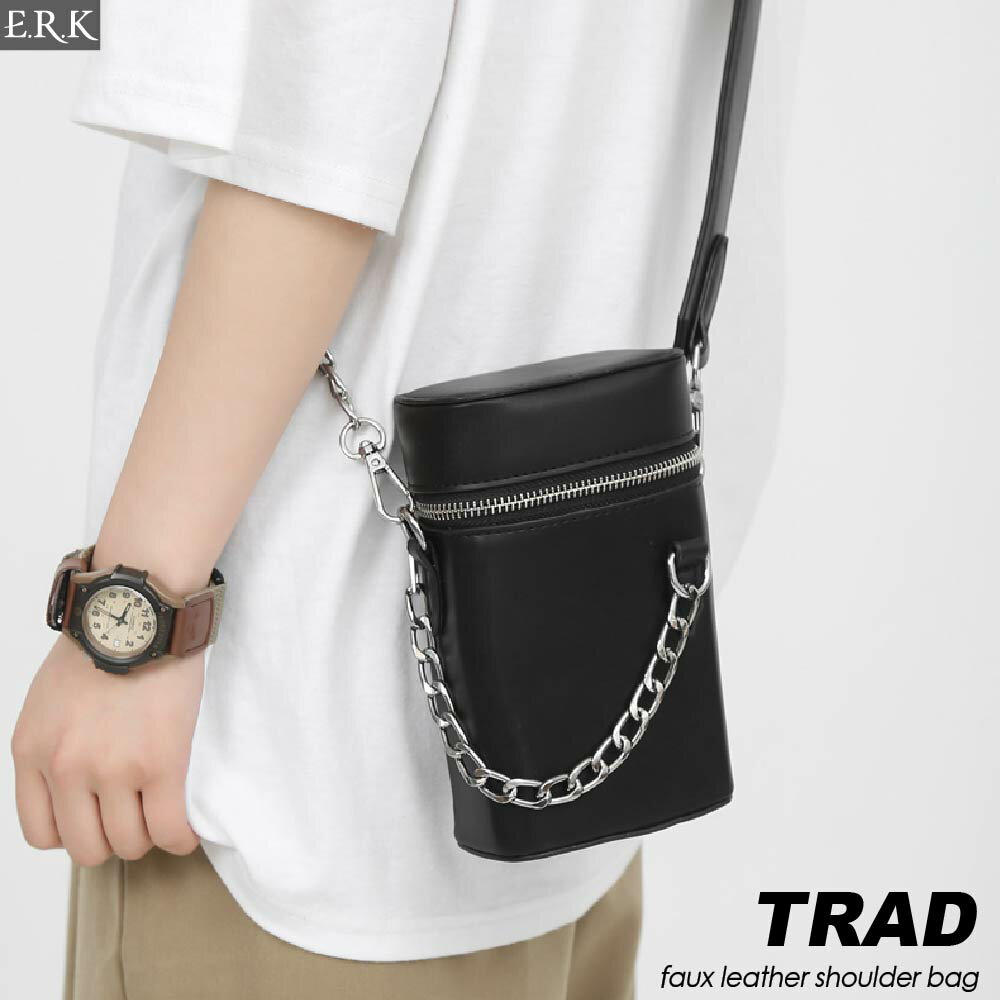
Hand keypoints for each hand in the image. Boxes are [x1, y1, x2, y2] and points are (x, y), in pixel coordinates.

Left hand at [10, 634, 203, 864]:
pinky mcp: (160, 763)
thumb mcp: (49, 699)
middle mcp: (66, 768)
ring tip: (163, 816)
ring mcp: (113, 770)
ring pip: (129, 843)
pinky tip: (186, 830)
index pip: (40, 833)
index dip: (74, 833)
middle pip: (86, 847)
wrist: (139, 612)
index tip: (97, 820)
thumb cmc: (103, 642)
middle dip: (113, 839)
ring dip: (148, 836)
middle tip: (135, 818)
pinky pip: (169, 828)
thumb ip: (54, 743)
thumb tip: (78, 777)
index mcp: (32, 752)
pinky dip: (180, 837)